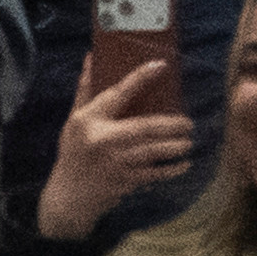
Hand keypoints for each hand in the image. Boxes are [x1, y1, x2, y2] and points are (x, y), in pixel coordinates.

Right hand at [36, 66, 195, 240]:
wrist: (68, 197)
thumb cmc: (73, 153)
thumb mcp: (74, 121)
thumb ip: (85, 91)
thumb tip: (91, 58)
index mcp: (88, 121)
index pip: (117, 94)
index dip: (140, 78)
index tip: (161, 65)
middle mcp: (102, 140)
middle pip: (144, 127)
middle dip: (171, 125)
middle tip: (188, 123)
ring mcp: (114, 163)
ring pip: (152, 151)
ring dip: (175, 146)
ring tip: (188, 142)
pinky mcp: (124, 182)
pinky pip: (153, 174)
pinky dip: (171, 170)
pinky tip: (184, 164)